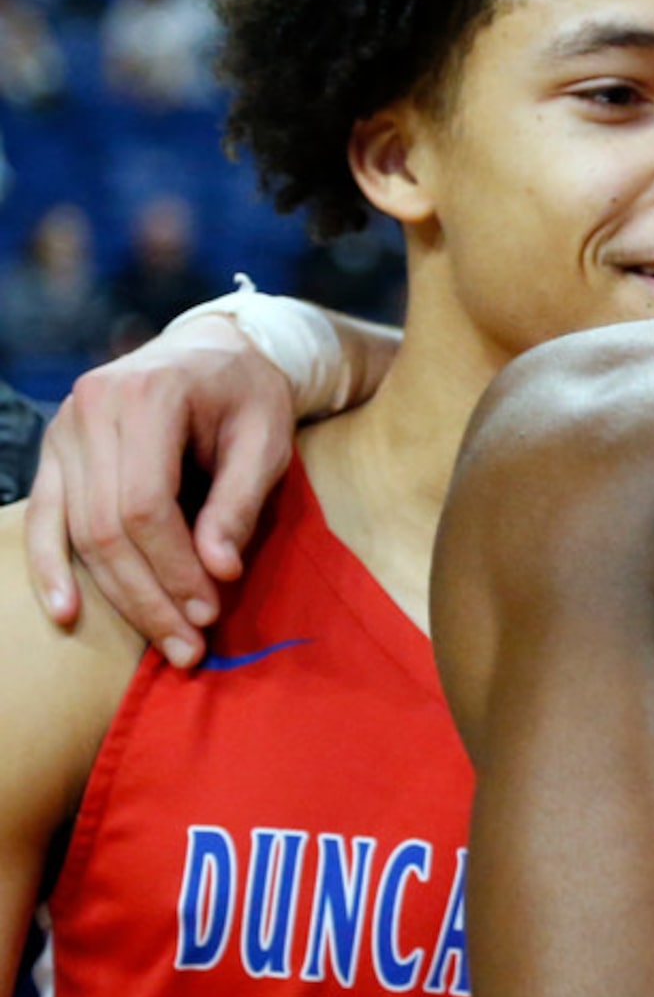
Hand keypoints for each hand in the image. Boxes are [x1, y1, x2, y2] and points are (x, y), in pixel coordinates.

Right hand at [24, 317, 296, 663]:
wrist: (214, 351)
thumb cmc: (248, 394)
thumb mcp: (266, 439)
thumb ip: (239, 503)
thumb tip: (218, 571)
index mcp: (146, 396)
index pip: (145, 504)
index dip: (174, 567)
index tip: (209, 612)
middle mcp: (91, 408)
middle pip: (108, 526)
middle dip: (149, 594)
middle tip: (188, 645)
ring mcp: (63, 428)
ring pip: (79, 531)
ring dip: (117, 595)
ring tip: (163, 642)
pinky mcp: (54, 451)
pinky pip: (45, 517)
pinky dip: (52, 566)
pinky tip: (66, 611)